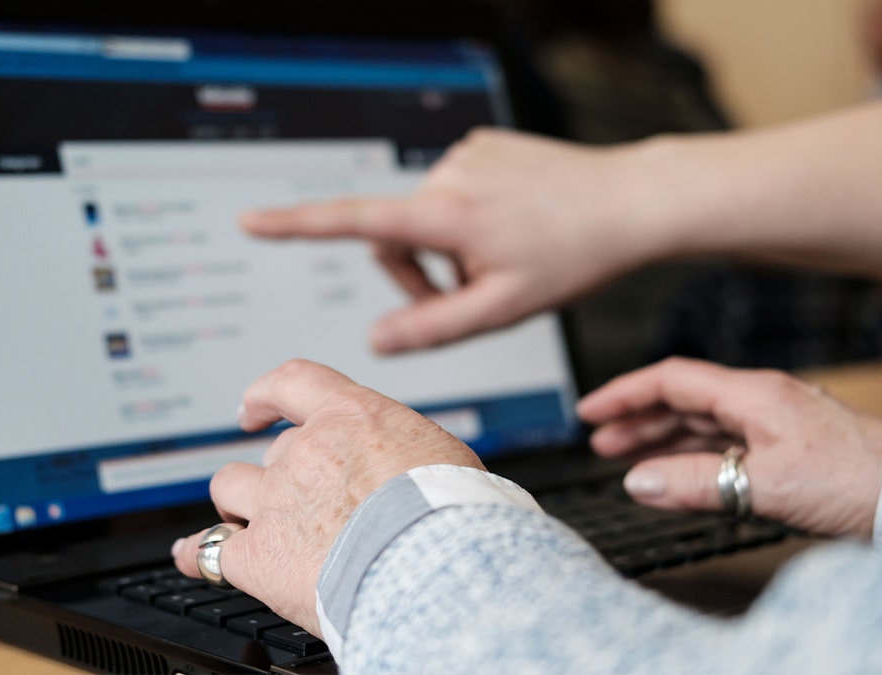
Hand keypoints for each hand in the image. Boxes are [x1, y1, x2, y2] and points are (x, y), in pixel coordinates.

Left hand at [171, 359, 482, 633]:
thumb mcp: (441, 457)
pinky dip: (197, 554)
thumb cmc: (453, 517)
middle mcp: (306, 453)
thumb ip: (402, 455)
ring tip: (247, 522)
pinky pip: (206, 550)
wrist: (437, 568)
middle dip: (281, 474)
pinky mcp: (258, 556)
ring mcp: (276, 502)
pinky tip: (195, 557)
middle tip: (301, 502)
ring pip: (228, 488)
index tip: (255, 406)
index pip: (294, 382)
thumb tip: (407, 471)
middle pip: (271, 452)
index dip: (267, 393)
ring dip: (236, 505)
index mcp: (352, 419)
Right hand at [242, 128, 660, 353]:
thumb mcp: (503, 309)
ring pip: (425, 218)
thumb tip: (376, 341)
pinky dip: (468, 219)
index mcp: (447, 215)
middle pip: (396, 238)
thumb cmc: (573, 257)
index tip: (250, 221)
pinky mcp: (483, 144)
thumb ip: (433, 329)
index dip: (297, 225)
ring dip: (446, 249)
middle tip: (467, 298)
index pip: (355, 223)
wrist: (631, 201)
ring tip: (501, 259)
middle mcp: (448, 176)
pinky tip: (512, 227)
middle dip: (419, 275)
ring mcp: (466, 155)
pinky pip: (453, 192)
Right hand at [576, 357, 881, 537]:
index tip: (590, 411)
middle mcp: (762, 402)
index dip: (624, 394)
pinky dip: (694, 457)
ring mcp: (776, 424)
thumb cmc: (859, 478)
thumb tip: (638, 481)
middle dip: (636, 419)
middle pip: (683, 401)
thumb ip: (695, 482)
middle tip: (600, 441)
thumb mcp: (764, 483)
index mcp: (752, 395)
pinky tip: (682, 475)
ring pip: (703, 424)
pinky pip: (725, 444)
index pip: (671, 381)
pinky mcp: (789, 450)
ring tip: (628, 459)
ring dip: (662, 439)